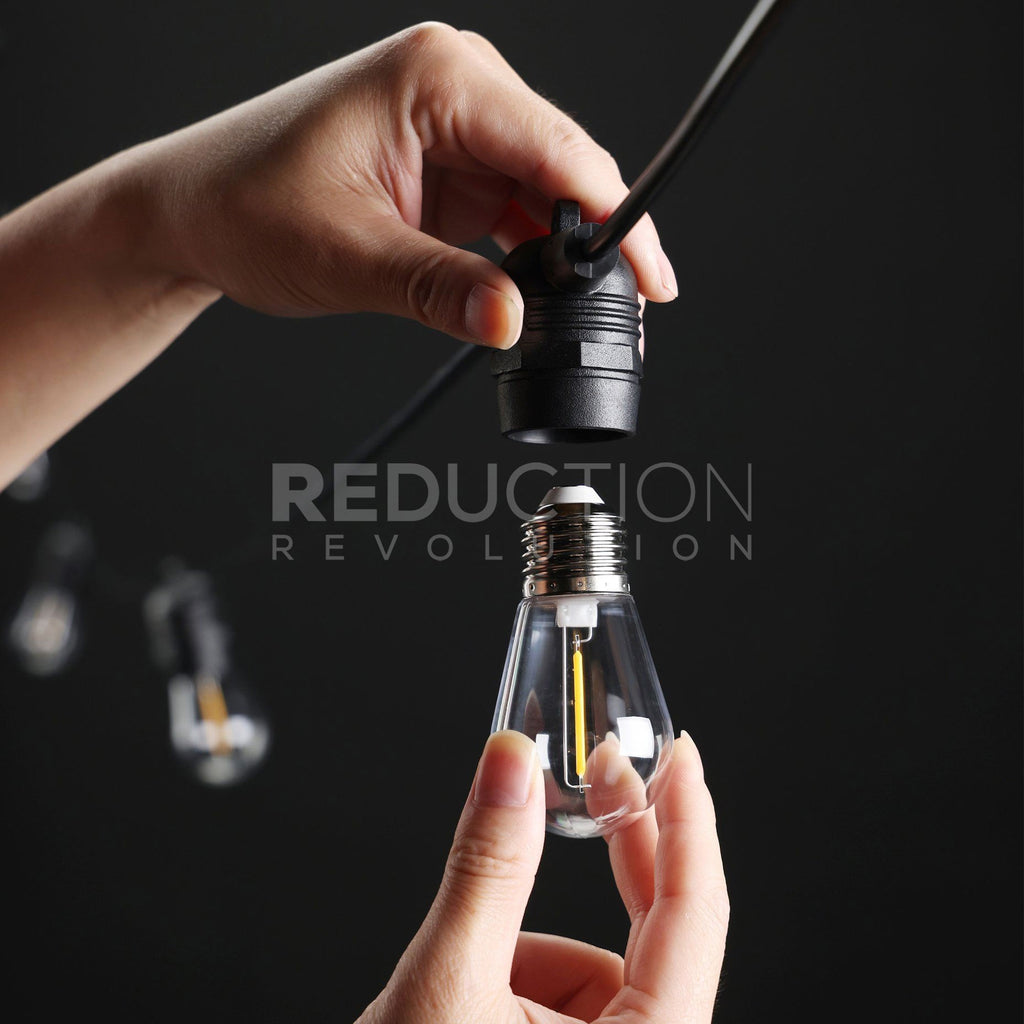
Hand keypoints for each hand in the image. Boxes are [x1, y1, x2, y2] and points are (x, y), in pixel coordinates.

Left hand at [137, 21, 676, 346]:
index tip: (652, 280)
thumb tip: (511, 324)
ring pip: (547, 195)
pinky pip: (516, 212)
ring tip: (595, 319)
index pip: (558, 148)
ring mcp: (457, 129)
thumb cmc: (245, 205)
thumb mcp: (346, 255)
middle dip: (603, 242)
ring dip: (572, 256)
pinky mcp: (450, 169)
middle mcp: (457, 90)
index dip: (617, 219)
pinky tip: (549, 299)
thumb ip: (436, 290)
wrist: (193, 212)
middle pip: (565, 168)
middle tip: (635, 314)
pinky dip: (537, 258)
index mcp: (437, 79)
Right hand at [359, 730, 728, 1023]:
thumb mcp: (446, 984)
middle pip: (660, 938)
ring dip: (530, 952)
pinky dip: (517, 982)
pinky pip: (564, 1010)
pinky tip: (462, 999)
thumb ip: (488, 866)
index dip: (689, 821)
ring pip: (594, 977)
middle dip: (623, 852)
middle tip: (604, 771)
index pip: (694, 917)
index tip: (680, 755)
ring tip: (456, 983)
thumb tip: (511, 761)